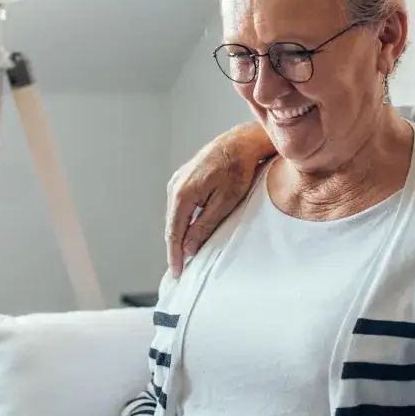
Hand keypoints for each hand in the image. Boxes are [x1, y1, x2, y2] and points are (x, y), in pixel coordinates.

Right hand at [165, 121, 273, 276]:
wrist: (242, 142)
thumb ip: (204, 227)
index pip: (174, 233)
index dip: (174, 256)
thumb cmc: (238, 169)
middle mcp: (175, 186)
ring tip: (185, 254)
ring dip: (180, 233)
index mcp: (182, 194)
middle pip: (172, 225)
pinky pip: (180, 205)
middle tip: (180, 269)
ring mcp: (178, 179)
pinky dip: (184, 220)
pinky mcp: (185, 177)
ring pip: (176, 215)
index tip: (177, 273)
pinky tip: (190, 230)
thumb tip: (188, 248)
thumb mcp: (224, 203)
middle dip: (176, 247)